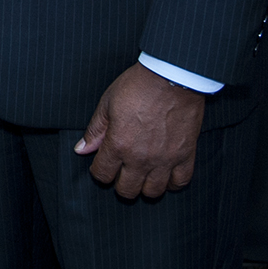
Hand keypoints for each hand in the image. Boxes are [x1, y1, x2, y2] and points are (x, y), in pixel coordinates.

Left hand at [74, 62, 204, 198]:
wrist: (171, 77)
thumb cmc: (137, 86)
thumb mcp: (107, 104)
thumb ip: (95, 130)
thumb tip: (81, 149)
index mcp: (118, 144)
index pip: (102, 174)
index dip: (99, 171)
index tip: (102, 164)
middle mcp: (141, 158)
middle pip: (127, 190)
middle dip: (120, 183)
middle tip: (121, 171)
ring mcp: (165, 159)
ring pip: (153, 192)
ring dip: (145, 187)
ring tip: (142, 174)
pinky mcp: (186, 155)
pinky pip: (180, 182)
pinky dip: (172, 183)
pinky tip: (165, 175)